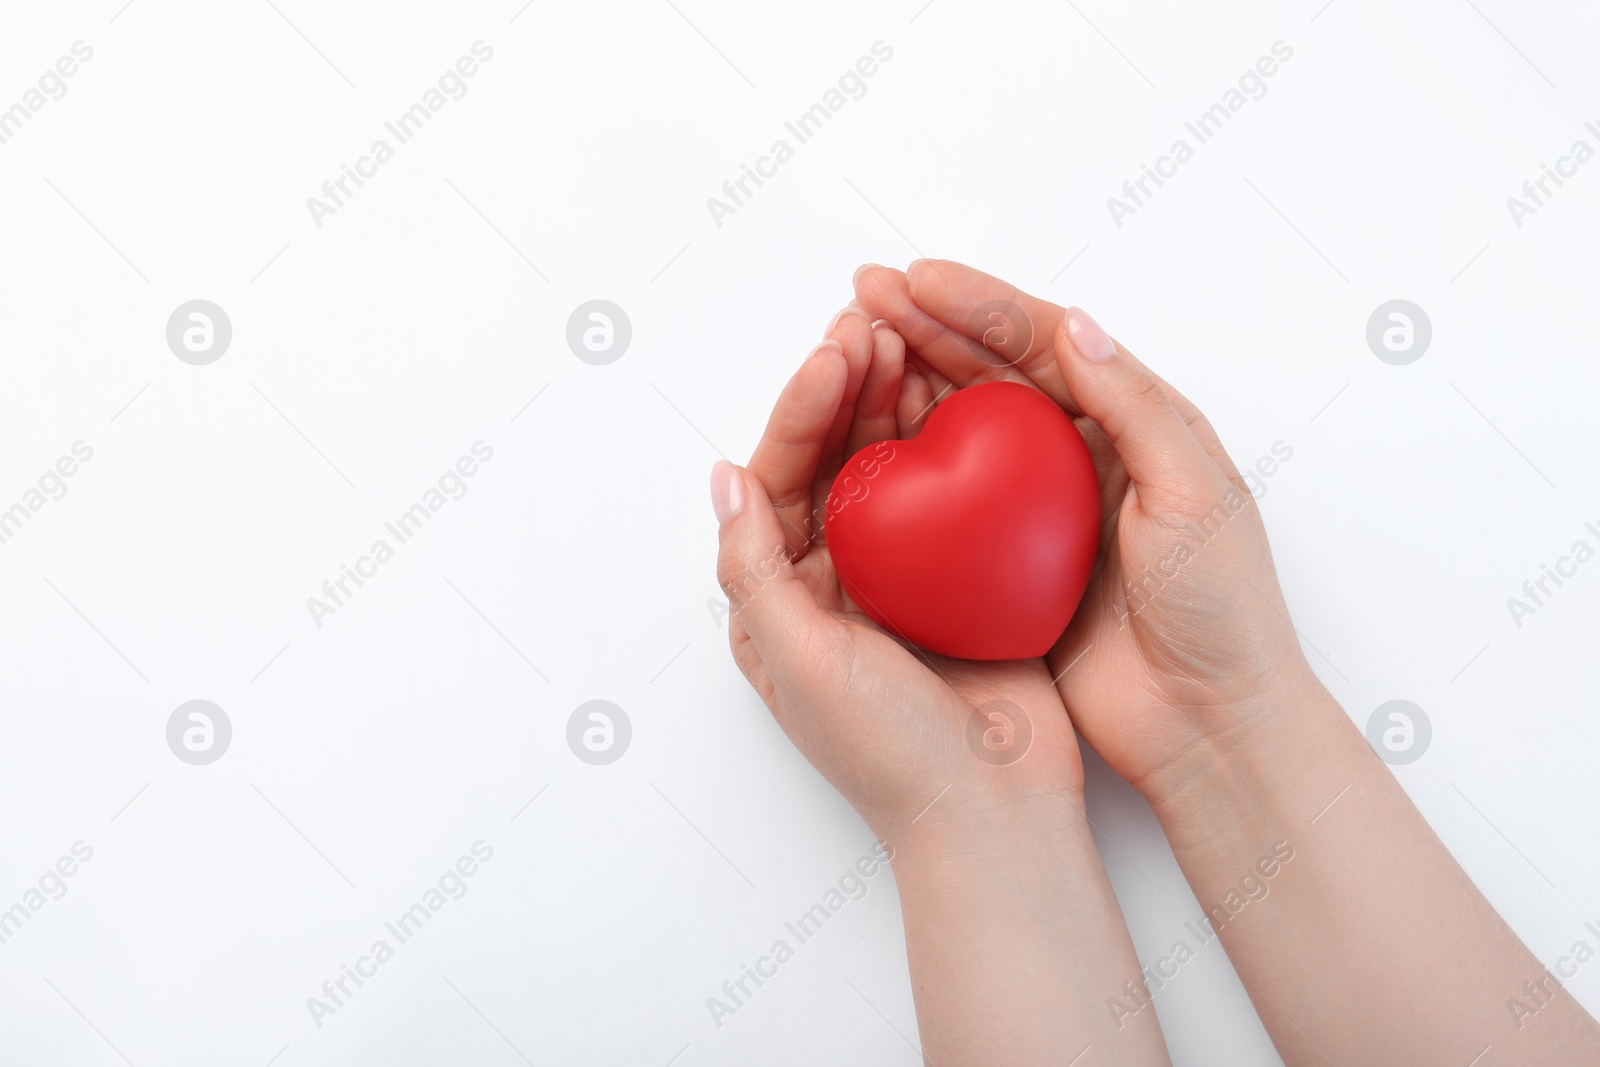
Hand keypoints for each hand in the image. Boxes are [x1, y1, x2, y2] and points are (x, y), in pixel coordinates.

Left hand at [715, 304, 1175, 1065]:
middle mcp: (832, 581)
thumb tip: (723, 477)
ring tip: (913, 340)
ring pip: (891, 469)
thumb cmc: (888, 752)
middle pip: (832, 462)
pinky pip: (952, 496)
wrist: (993, 815)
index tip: (835, 354)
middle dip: (848, 390)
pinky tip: (969, 399)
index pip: (779, 482)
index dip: (800, 412)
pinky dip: (956, 445)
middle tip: (875, 324)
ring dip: (897, 404)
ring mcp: (899, 578)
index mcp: (779, 599)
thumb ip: (755, 568)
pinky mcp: (960, 582)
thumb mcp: (799, 660)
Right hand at [853, 260, 1321, 803]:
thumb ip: (1136, 408)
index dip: (981, 305)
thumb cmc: (1223, 610)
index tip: (917, 280)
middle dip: (929, 328)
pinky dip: (908, 470)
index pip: (1048, 344)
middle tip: (864, 296)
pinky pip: (948, 506)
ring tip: (852, 353)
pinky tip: (864, 451)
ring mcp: (1039, 512)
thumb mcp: (1196, 496)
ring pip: (963, 429)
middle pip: (995, 374)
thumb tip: (1072, 324)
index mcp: (1136, 423)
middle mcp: (1082, 455)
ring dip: (909, 386)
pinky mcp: (1009, 566)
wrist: (1209, 724)